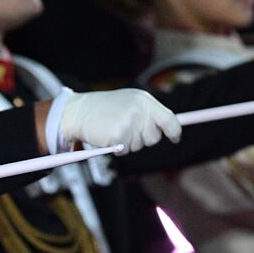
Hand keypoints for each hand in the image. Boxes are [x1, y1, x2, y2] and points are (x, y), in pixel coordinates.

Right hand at [57, 89, 180, 152]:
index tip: (175, 137)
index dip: (175, 131)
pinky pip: (124, 151)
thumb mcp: (130, 102)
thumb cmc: (104, 109)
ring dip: (127, 143)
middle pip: (154, 137)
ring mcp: (130, 123)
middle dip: (143, 138)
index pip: (170, 119)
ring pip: (139, 146)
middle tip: (126, 128)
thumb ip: (148, 113)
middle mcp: (140, 110)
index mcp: (145, 101)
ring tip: (113, 128)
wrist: (78, 111)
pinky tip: (107, 136)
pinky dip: (116, 148)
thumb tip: (169, 127)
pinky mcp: (119, 135)